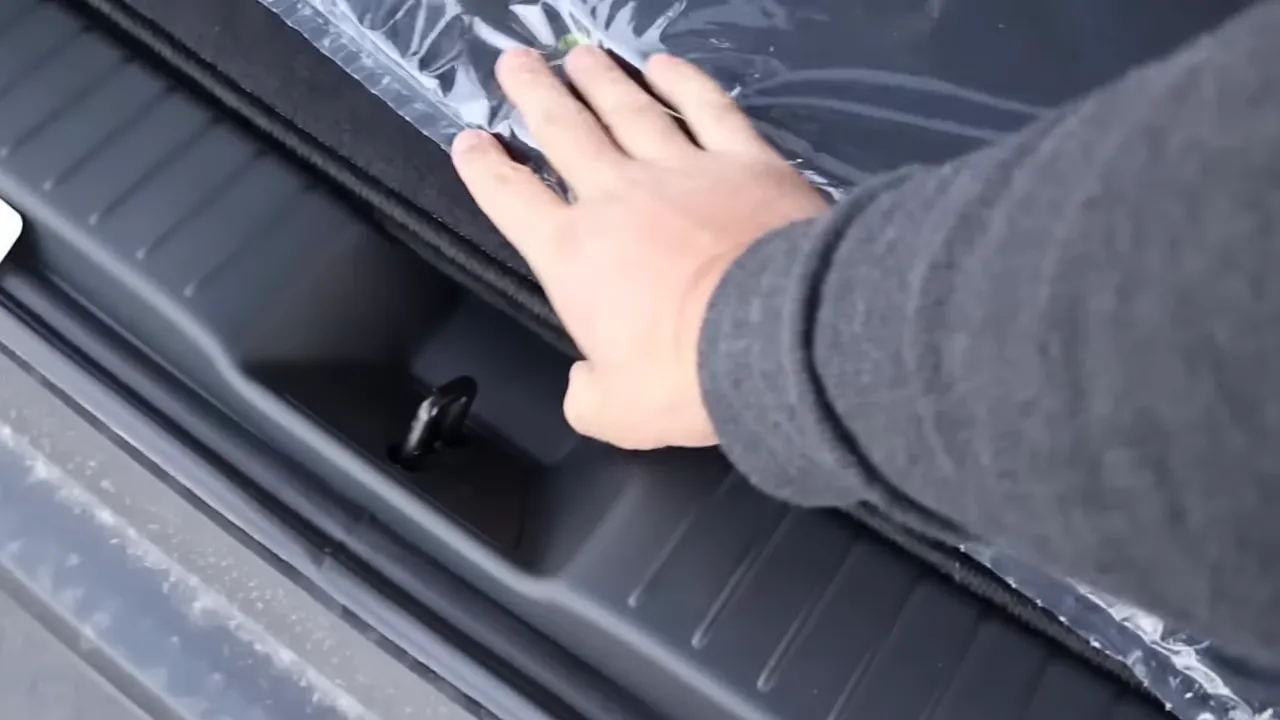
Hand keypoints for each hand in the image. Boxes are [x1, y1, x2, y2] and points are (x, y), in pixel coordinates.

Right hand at [451, 47, 827, 448]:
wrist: (776, 338)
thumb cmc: (689, 374)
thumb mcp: (618, 412)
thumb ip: (587, 395)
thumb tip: (582, 386)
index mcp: (575, 254)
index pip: (514, 200)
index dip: (485, 169)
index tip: (470, 140)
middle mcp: (620, 196)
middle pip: (565, 131)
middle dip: (535, 93)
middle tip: (514, 60)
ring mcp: (683, 169)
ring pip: (629, 110)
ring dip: (600, 80)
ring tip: (578, 55)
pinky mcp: (745, 160)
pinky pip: (707, 109)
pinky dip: (684, 82)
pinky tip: (664, 64)